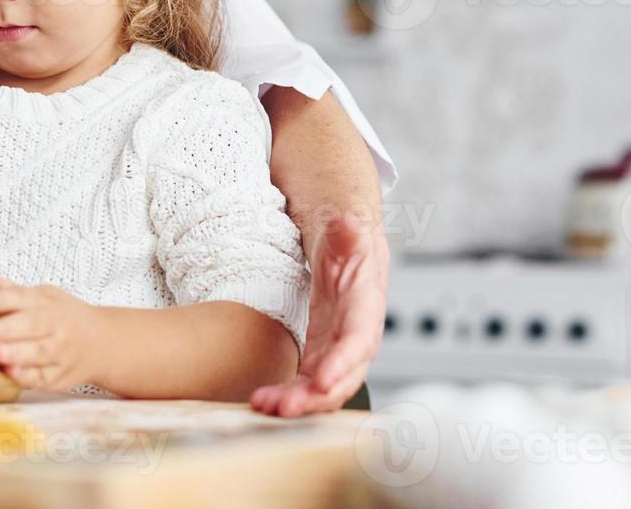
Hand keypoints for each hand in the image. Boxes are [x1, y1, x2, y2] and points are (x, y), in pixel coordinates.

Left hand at [0, 266, 102, 391]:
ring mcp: (59, 351)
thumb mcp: (39, 298)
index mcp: (45, 302)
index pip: (22, 297)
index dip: (2, 299)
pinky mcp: (58, 376)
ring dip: (17, 353)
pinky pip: (43, 377)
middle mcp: (54, 325)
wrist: (102, 342)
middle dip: (7, 329)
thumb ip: (6, 290)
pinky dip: (27, 376)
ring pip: (38, 352)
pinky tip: (10, 373)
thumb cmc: (61, 317)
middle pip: (31, 325)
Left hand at [251, 212, 389, 417]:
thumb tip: (349, 222)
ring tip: (264, 406)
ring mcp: (338, 351)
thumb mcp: (348, 231)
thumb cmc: (349, 243)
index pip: (359, 339)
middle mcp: (357, 337)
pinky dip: (289, 396)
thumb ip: (348, 231)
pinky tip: (264, 401)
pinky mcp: (320, 357)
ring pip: (324, 389)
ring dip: (298, 403)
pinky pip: (308, 384)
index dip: (343, 362)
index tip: (322, 380)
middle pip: (343, 376)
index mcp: (366, 306)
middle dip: (316, 397)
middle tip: (283, 407)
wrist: (347, 252)